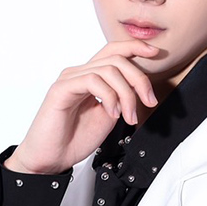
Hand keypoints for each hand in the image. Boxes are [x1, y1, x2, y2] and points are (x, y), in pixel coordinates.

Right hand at [4, 40, 158, 173]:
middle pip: (117, 59)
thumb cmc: (75, 139)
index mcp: (91, 78)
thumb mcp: (109, 116)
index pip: (113, 51)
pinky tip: (112, 114)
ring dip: (127, 94)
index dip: (135, 47)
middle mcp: (79, 73)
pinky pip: (92, 80)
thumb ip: (121, 98)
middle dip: (139, 79)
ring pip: (108, 69)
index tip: (155, 52)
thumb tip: (141, 90)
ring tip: (128, 117)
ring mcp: (69, 79)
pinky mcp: (61, 89)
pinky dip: (109, 96)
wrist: (51, 159)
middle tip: (149, 102)